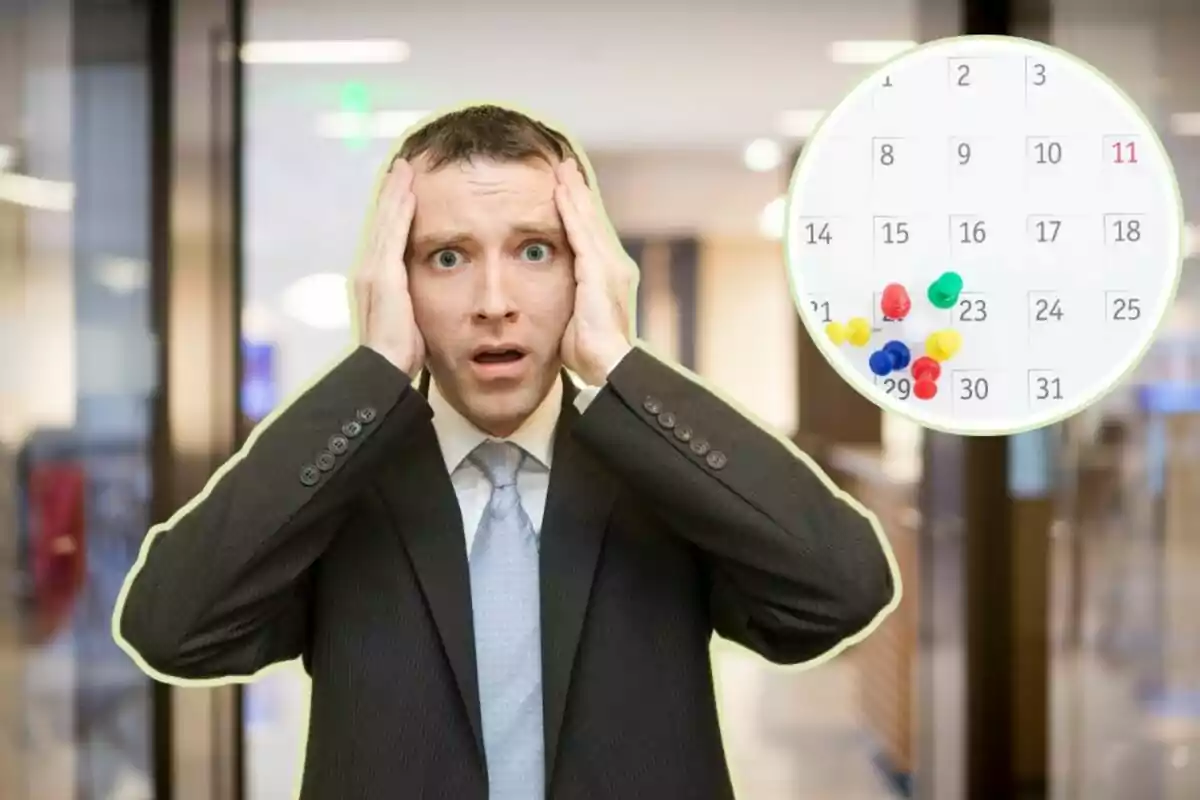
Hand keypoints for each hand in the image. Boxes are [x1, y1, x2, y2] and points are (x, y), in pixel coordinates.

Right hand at [353, 159, 424, 378]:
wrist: (384, 367)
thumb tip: (424, 297)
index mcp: (375, 281)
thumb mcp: (409, 319)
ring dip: (395, 194)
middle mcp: (368, 270)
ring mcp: (372, 271)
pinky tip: (409, 192)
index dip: (393, 212)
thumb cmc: (399, 352)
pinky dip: (399, 210)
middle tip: (401, 168)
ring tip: (404, 170)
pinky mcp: (382, 274)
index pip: (385, 237)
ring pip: (385, 222)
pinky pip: (392, 234)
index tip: (402, 191)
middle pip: (381, 222)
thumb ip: (413, 301)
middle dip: (391, 194)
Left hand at [555, 159, 635, 385]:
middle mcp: (614, 266)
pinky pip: (580, 233)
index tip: (566, 189)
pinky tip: (561, 192)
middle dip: (577, 192)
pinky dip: (570, 211)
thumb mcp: (575, 318)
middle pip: (592, 220)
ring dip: (573, 193)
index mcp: (608, 276)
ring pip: (587, 220)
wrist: (608, 365)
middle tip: (564, 165)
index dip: (578, 211)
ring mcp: (608, 267)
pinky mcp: (598, 271)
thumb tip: (551, 297)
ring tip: (562, 169)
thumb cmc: (589, 352)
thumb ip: (568, 300)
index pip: (589, 235)